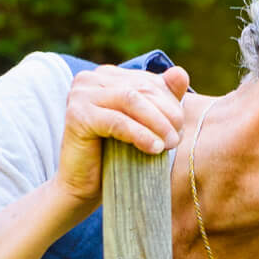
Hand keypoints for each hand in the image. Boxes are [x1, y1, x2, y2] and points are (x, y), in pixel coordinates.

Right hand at [52, 63, 190, 207]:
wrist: (84, 186)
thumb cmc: (117, 155)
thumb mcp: (145, 123)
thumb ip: (162, 96)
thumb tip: (181, 72)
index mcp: (107, 76)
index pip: (148, 81)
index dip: (170, 103)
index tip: (181, 127)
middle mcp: (90, 79)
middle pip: (141, 89)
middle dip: (166, 113)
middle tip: (178, 137)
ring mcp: (80, 94)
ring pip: (131, 100)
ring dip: (157, 122)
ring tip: (171, 143)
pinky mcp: (77, 115)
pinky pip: (117, 121)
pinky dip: (140, 134)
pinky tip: (155, 148)